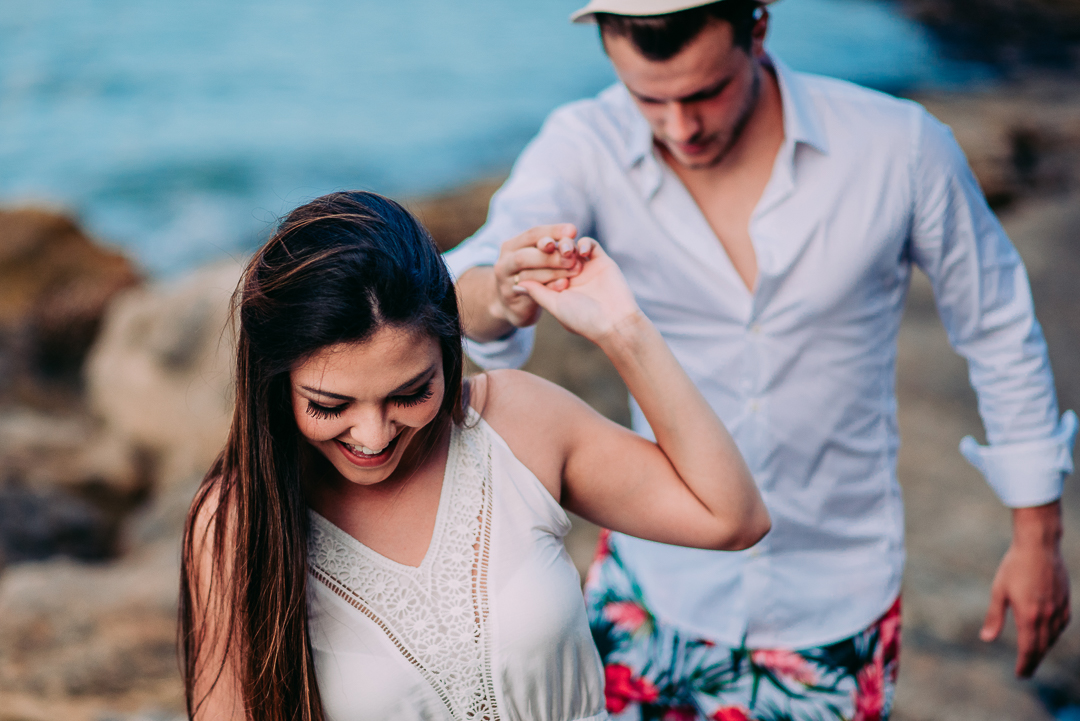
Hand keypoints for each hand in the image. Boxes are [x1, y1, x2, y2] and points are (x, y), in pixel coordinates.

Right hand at [491, 224, 581, 327]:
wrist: (515, 302)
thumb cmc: (532, 272)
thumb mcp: (536, 255)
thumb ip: (549, 246)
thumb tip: (571, 232)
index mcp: (511, 246)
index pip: (532, 234)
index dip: (553, 231)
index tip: (573, 232)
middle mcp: (505, 262)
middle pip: (525, 256)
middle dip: (551, 256)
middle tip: (572, 256)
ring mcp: (506, 282)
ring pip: (528, 275)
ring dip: (554, 272)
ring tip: (575, 270)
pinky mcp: (513, 299)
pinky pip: (532, 292)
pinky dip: (550, 287)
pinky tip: (564, 284)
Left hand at [517, 240, 640, 343]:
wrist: (615, 322)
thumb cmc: (583, 319)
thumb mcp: (555, 305)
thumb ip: (537, 292)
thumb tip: (515, 284)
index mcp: (558, 287)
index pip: (542, 267)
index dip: (535, 261)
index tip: (532, 259)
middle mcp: (571, 275)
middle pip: (554, 254)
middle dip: (549, 249)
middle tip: (546, 245)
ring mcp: (586, 267)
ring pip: (570, 246)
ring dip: (565, 244)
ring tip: (565, 251)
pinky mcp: (602, 261)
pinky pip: (590, 244)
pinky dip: (583, 243)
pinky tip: (580, 251)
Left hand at [980, 502, 1069, 676]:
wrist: (1039, 546)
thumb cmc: (1014, 566)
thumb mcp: (998, 591)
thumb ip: (994, 617)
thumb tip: (986, 639)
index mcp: (1028, 615)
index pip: (1028, 649)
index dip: (1024, 664)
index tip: (1020, 675)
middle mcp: (1047, 616)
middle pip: (1042, 647)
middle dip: (1033, 661)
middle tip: (1026, 672)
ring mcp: (1058, 608)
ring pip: (1053, 638)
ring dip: (1044, 650)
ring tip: (1034, 656)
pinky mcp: (1065, 601)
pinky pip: (1062, 625)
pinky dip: (1054, 635)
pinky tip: (1048, 636)